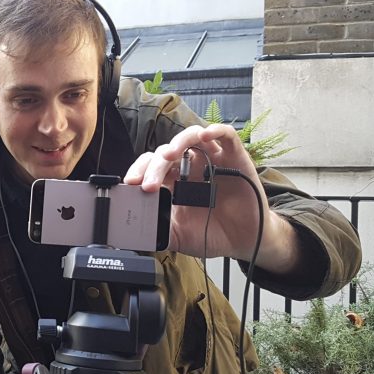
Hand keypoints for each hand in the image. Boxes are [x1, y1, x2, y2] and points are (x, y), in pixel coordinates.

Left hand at [123, 124, 300, 273]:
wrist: (242, 242)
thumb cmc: (211, 234)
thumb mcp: (177, 235)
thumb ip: (157, 228)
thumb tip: (136, 228)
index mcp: (173, 181)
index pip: (150, 165)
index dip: (139, 171)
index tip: (130, 185)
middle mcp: (190, 166)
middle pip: (166, 153)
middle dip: (154, 167)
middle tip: (149, 186)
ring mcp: (212, 159)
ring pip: (191, 137)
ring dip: (178, 142)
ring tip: (170, 155)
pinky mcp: (234, 156)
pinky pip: (226, 135)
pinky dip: (215, 131)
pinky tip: (205, 136)